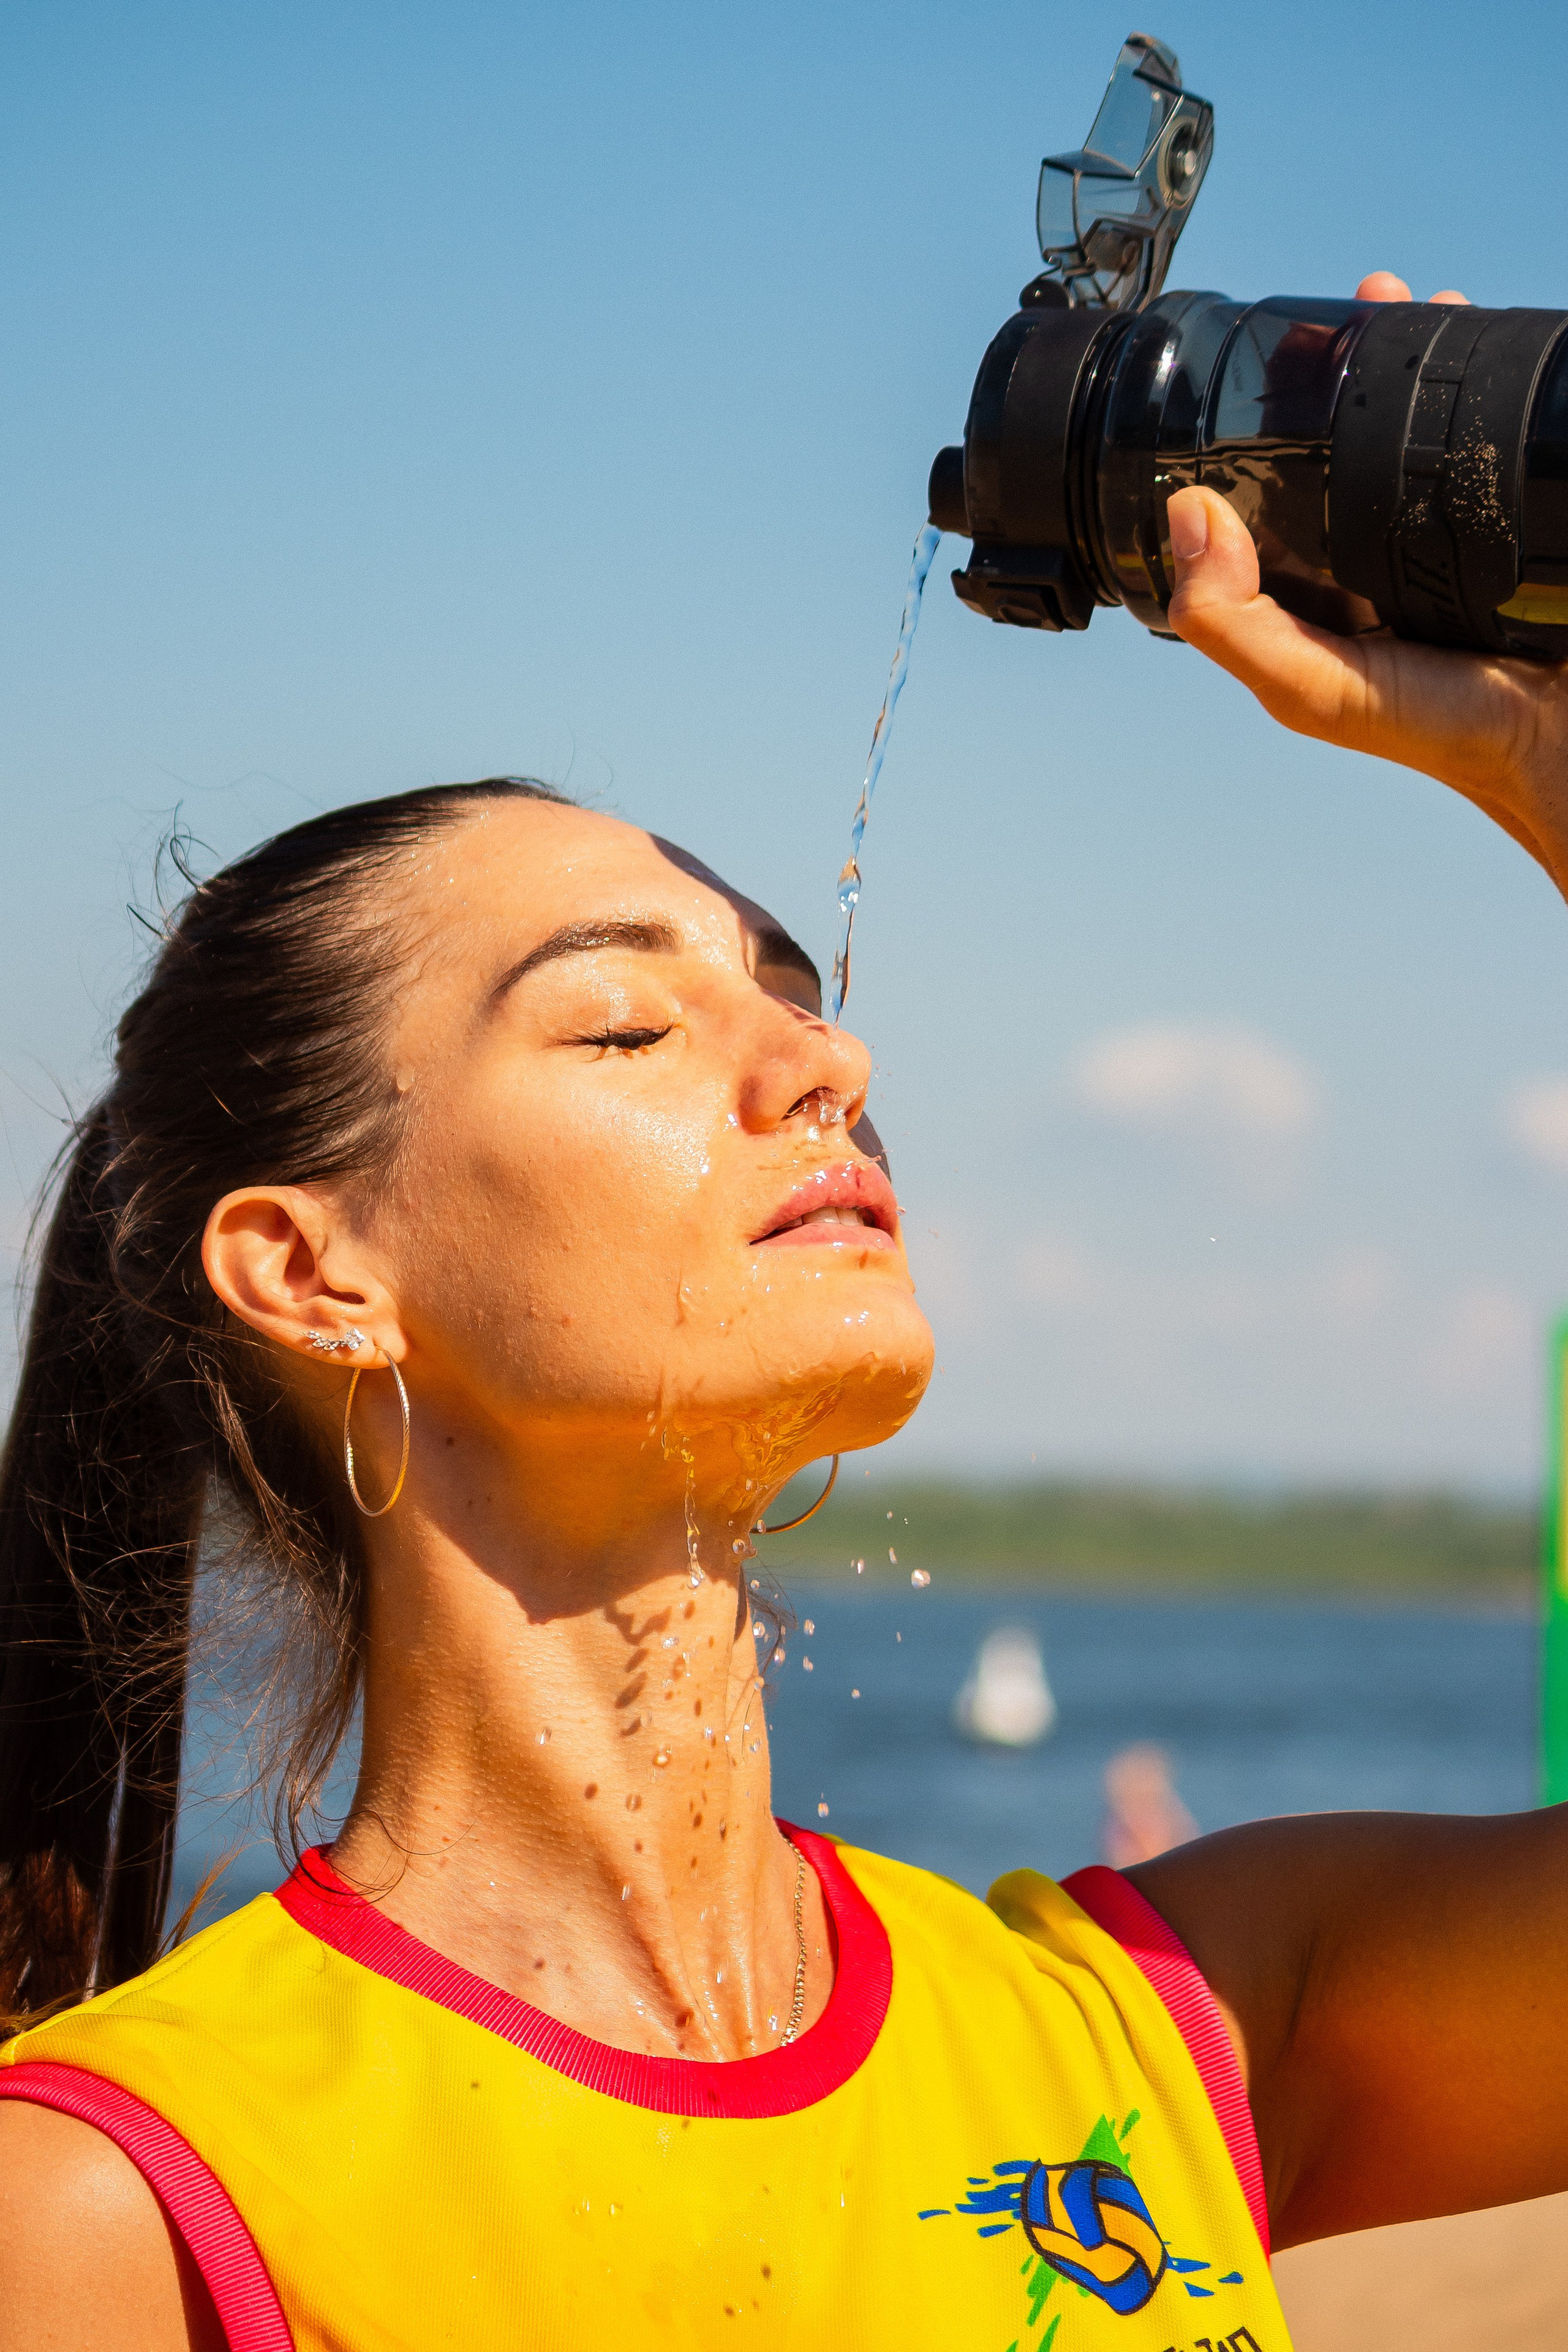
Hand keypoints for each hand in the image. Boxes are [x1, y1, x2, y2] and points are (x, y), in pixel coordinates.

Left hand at [1164, 274, 1567, 900]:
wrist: (1557, 737)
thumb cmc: (1431, 725)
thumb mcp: (1310, 685)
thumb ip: (1235, 620)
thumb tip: (1186, 514)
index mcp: (1312, 583)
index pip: (1270, 482)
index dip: (1266, 417)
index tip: (1283, 354)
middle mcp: (1370, 549)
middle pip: (1348, 435)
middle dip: (1357, 363)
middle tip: (1374, 303)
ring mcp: (1443, 528)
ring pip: (1421, 423)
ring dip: (1423, 357)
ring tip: (1431, 304)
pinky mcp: (1503, 516)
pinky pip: (1485, 437)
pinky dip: (1487, 383)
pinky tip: (1490, 340)